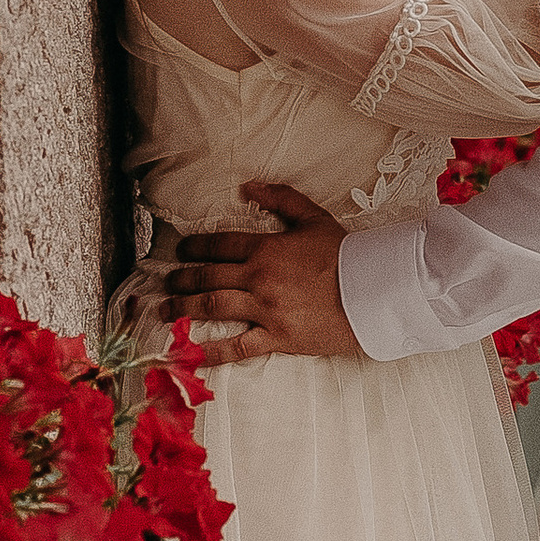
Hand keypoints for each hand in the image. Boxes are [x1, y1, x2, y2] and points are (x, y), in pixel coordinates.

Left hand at [159, 183, 361, 359]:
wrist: (375, 291)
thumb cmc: (347, 255)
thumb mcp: (314, 218)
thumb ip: (281, 199)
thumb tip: (249, 186)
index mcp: (267, 248)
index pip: (219, 245)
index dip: (195, 247)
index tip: (182, 251)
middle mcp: (260, 277)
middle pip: (208, 276)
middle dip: (182, 278)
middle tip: (168, 281)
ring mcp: (266, 309)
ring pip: (213, 307)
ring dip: (183, 308)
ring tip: (165, 310)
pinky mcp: (277, 336)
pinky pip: (237, 346)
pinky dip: (211, 351)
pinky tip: (190, 354)